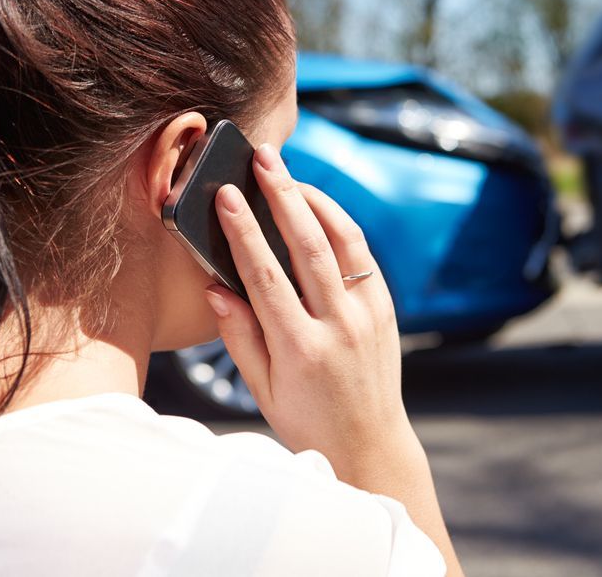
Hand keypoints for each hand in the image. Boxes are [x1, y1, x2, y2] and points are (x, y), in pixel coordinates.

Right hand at [202, 142, 414, 469]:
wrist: (369, 443)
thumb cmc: (307, 420)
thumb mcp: (262, 390)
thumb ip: (239, 337)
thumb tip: (216, 287)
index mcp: (300, 349)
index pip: (266, 276)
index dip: (243, 231)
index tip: (226, 195)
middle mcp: (339, 326)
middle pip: (308, 245)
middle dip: (282, 195)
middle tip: (264, 158)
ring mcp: (368, 315)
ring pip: (343, 242)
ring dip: (315, 200)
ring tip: (289, 173)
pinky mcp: (386, 310)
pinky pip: (362, 256)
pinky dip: (340, 225)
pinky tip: (318, 207)